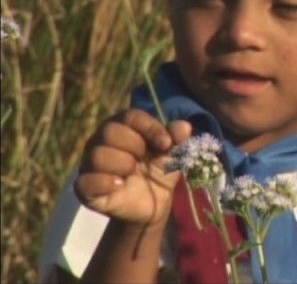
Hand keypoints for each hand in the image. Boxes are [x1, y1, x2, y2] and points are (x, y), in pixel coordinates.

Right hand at [74, 109, 191, 226]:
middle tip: (144, 159)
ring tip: (132, 174)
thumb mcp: (172, 156)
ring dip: (122, 163)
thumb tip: (185, 126)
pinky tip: (120, 185)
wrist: (153, 206)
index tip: (166, 144)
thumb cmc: (159, 173)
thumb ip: (177, 140)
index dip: (150, 128)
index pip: (130, 116)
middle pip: (110, 131)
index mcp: (123, 128)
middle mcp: (101, 141)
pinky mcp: (85, 188)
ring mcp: (90, 164)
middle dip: (134, 145)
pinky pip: (86, 181)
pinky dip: (106, 182)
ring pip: (97, 154)